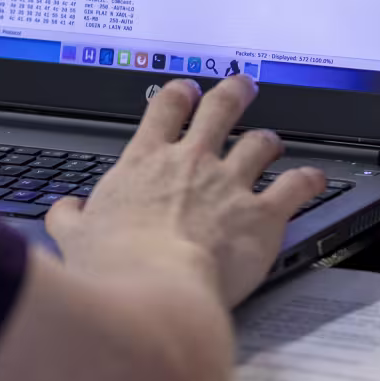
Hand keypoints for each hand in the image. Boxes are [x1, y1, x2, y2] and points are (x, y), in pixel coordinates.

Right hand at [46, 76, 324, 308]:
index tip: (185, 91)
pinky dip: (308, 181)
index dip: (178, 95)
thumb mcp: (74, 238)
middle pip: (219, 111)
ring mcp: (230, 185)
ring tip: (273, 140)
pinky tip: (315, 179)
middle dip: (233, 95)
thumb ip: (70, 219)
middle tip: (241, 87)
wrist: (155, 293)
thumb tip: (64, 211)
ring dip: (268, 140)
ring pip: (259, 144)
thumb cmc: (114, 269)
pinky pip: (295, 188)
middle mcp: (192, 164)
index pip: (165, 111)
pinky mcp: (262, 216)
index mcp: (146, 163)